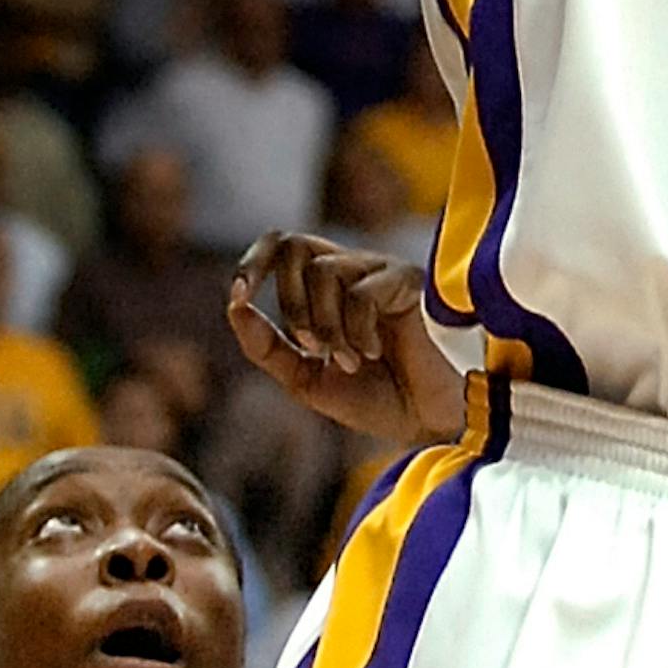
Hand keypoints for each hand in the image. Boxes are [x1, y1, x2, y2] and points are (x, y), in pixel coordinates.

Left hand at [229, 238, 466, 449]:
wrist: (433, 421)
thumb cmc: (380, 398)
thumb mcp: (307, 380)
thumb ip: (268, 348)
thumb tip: (235, 307)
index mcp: (329, 288)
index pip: (282, 245)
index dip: (254, 261)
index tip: (238, 294)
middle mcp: (354, 269)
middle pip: (294, 247)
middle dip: (290, 304)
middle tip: (312, 348)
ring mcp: (381, 271)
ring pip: (322, 271)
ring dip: (325, 327)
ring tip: (350, 361)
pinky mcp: (407, 280)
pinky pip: (359, 293)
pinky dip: (356, 332)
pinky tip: (375, 353)